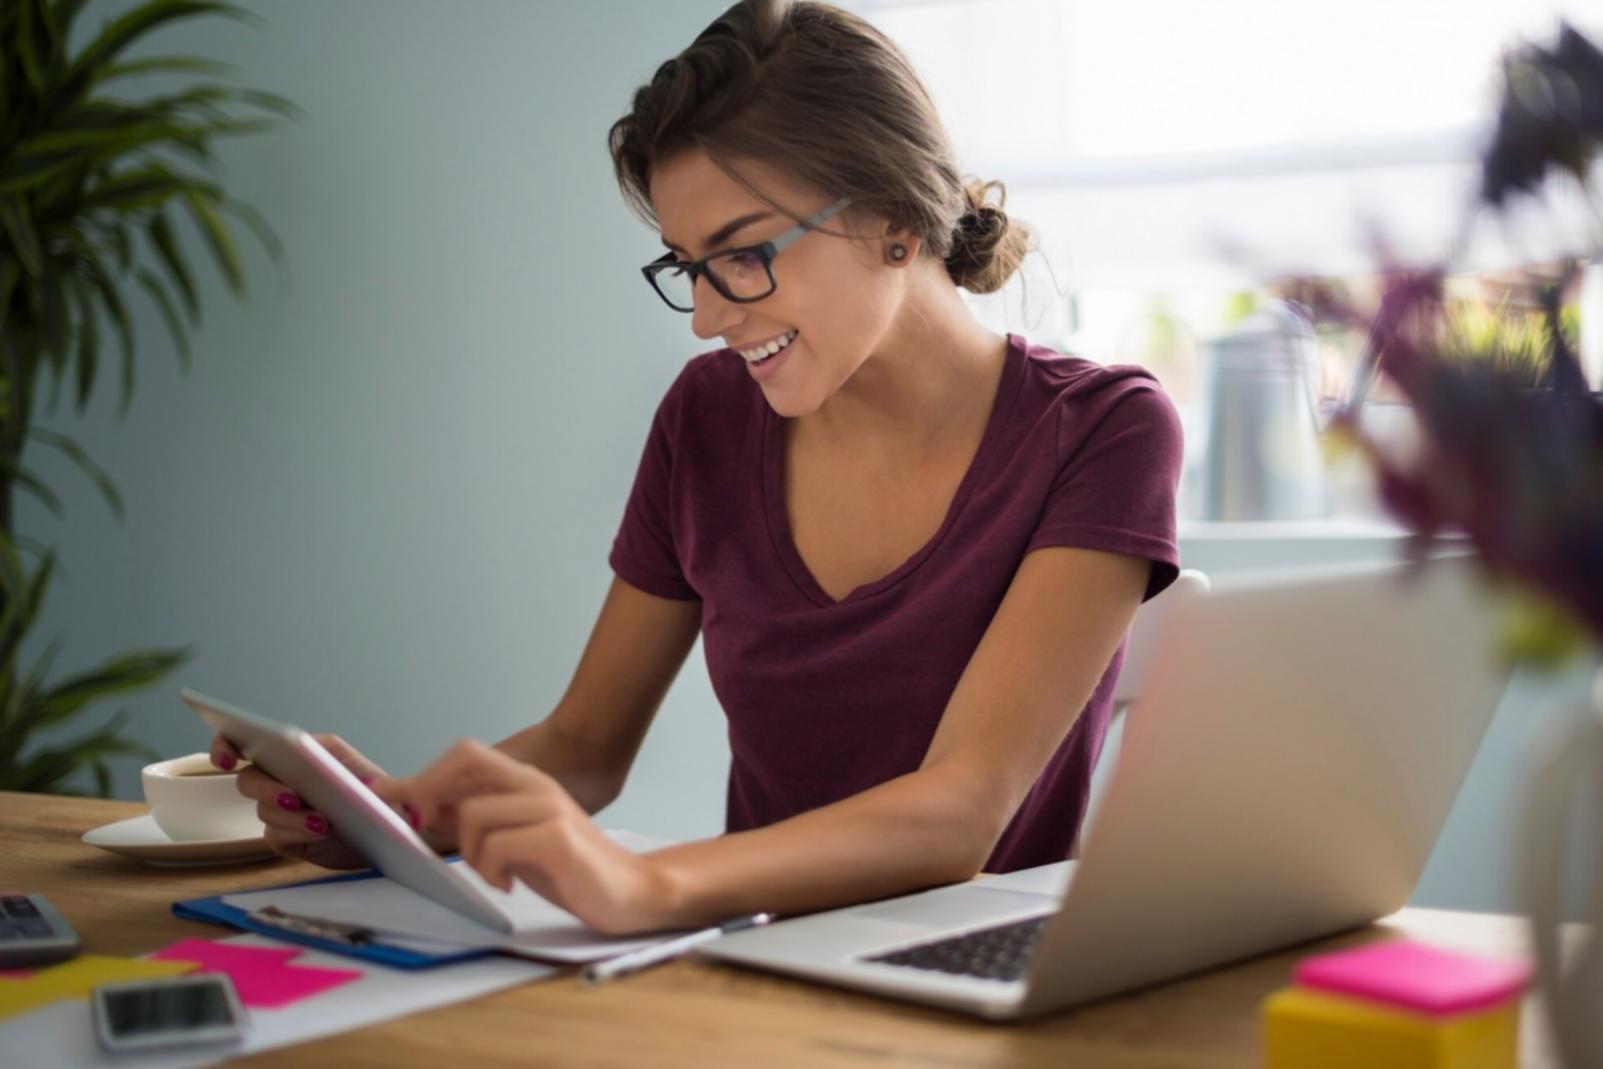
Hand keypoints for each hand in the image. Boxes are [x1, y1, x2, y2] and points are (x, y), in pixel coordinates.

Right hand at [210, 731, 390, 870]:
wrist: (390, 833)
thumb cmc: (379, 798)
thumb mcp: (368, 774)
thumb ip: (342, 765)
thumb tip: (317, 758)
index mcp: (299, 753)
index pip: (248, 742)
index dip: (225, 746)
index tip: (226, 758)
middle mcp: (285, 779)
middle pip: (249, 779)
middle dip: (266, 788)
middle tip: (293, 797)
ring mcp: (283, 810)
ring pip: (264, 810)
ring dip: (291, 816)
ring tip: (324, 821)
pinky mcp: (287, 837)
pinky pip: (276, 835)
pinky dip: (297, 833)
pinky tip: (320, 831)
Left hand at [373, 739, 675, 934]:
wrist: (628, 891)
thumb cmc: (567, 867)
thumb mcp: (513, 839)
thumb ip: (476, 819)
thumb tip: (419, 807)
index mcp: (526, 781)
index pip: (466, 754)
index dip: (427, 774)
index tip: (399, 804)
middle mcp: (537, 785)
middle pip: (466, 763)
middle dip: (429, 794)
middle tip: (422, 831)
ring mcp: (549, 808)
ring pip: (474, 814)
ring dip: (469, 852)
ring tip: (491, 874)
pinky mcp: (558, 839)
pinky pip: (498, 845)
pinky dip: (491, 871)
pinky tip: (507, 884)